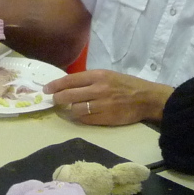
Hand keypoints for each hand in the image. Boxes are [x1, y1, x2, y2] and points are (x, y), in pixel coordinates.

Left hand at [43, 70, 173, 125]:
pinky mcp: (105, 118)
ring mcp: (101, 104)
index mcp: (98, 75)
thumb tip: (69, 84)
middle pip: (69, 95)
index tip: (46, 89)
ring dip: (69, 109)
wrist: (146, 98)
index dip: (55, 85)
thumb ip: (90, 79)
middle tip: (54, 100)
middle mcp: (98, 89)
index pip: (70, 80)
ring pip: (75, 108)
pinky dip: (80, 117)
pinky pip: (85, 119)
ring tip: (69, 108)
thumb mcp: (108, 75)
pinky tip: (80, 115)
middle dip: (57, 98)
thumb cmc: (126, 84)